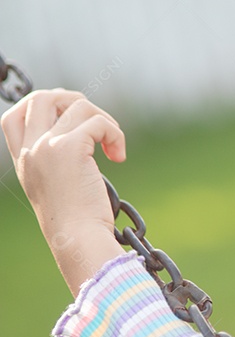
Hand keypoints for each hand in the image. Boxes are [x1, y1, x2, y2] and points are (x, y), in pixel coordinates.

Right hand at [2, 89, 126, 294]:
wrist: (77, 238)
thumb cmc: (76, 217)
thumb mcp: (56, 180)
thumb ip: (57, 153)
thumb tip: (83, 120)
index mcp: (23, 159)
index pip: (13, 115)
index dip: (42, 105)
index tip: (68, 118)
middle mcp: (30, 149)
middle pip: (41, 97)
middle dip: (73, 100)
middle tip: (94, 123)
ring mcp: (46, 146)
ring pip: (80, 106)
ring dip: (106, 120)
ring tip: (112, 146)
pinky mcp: (70, 147)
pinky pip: (100, 122)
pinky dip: (116, 134)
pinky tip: (118, 156)